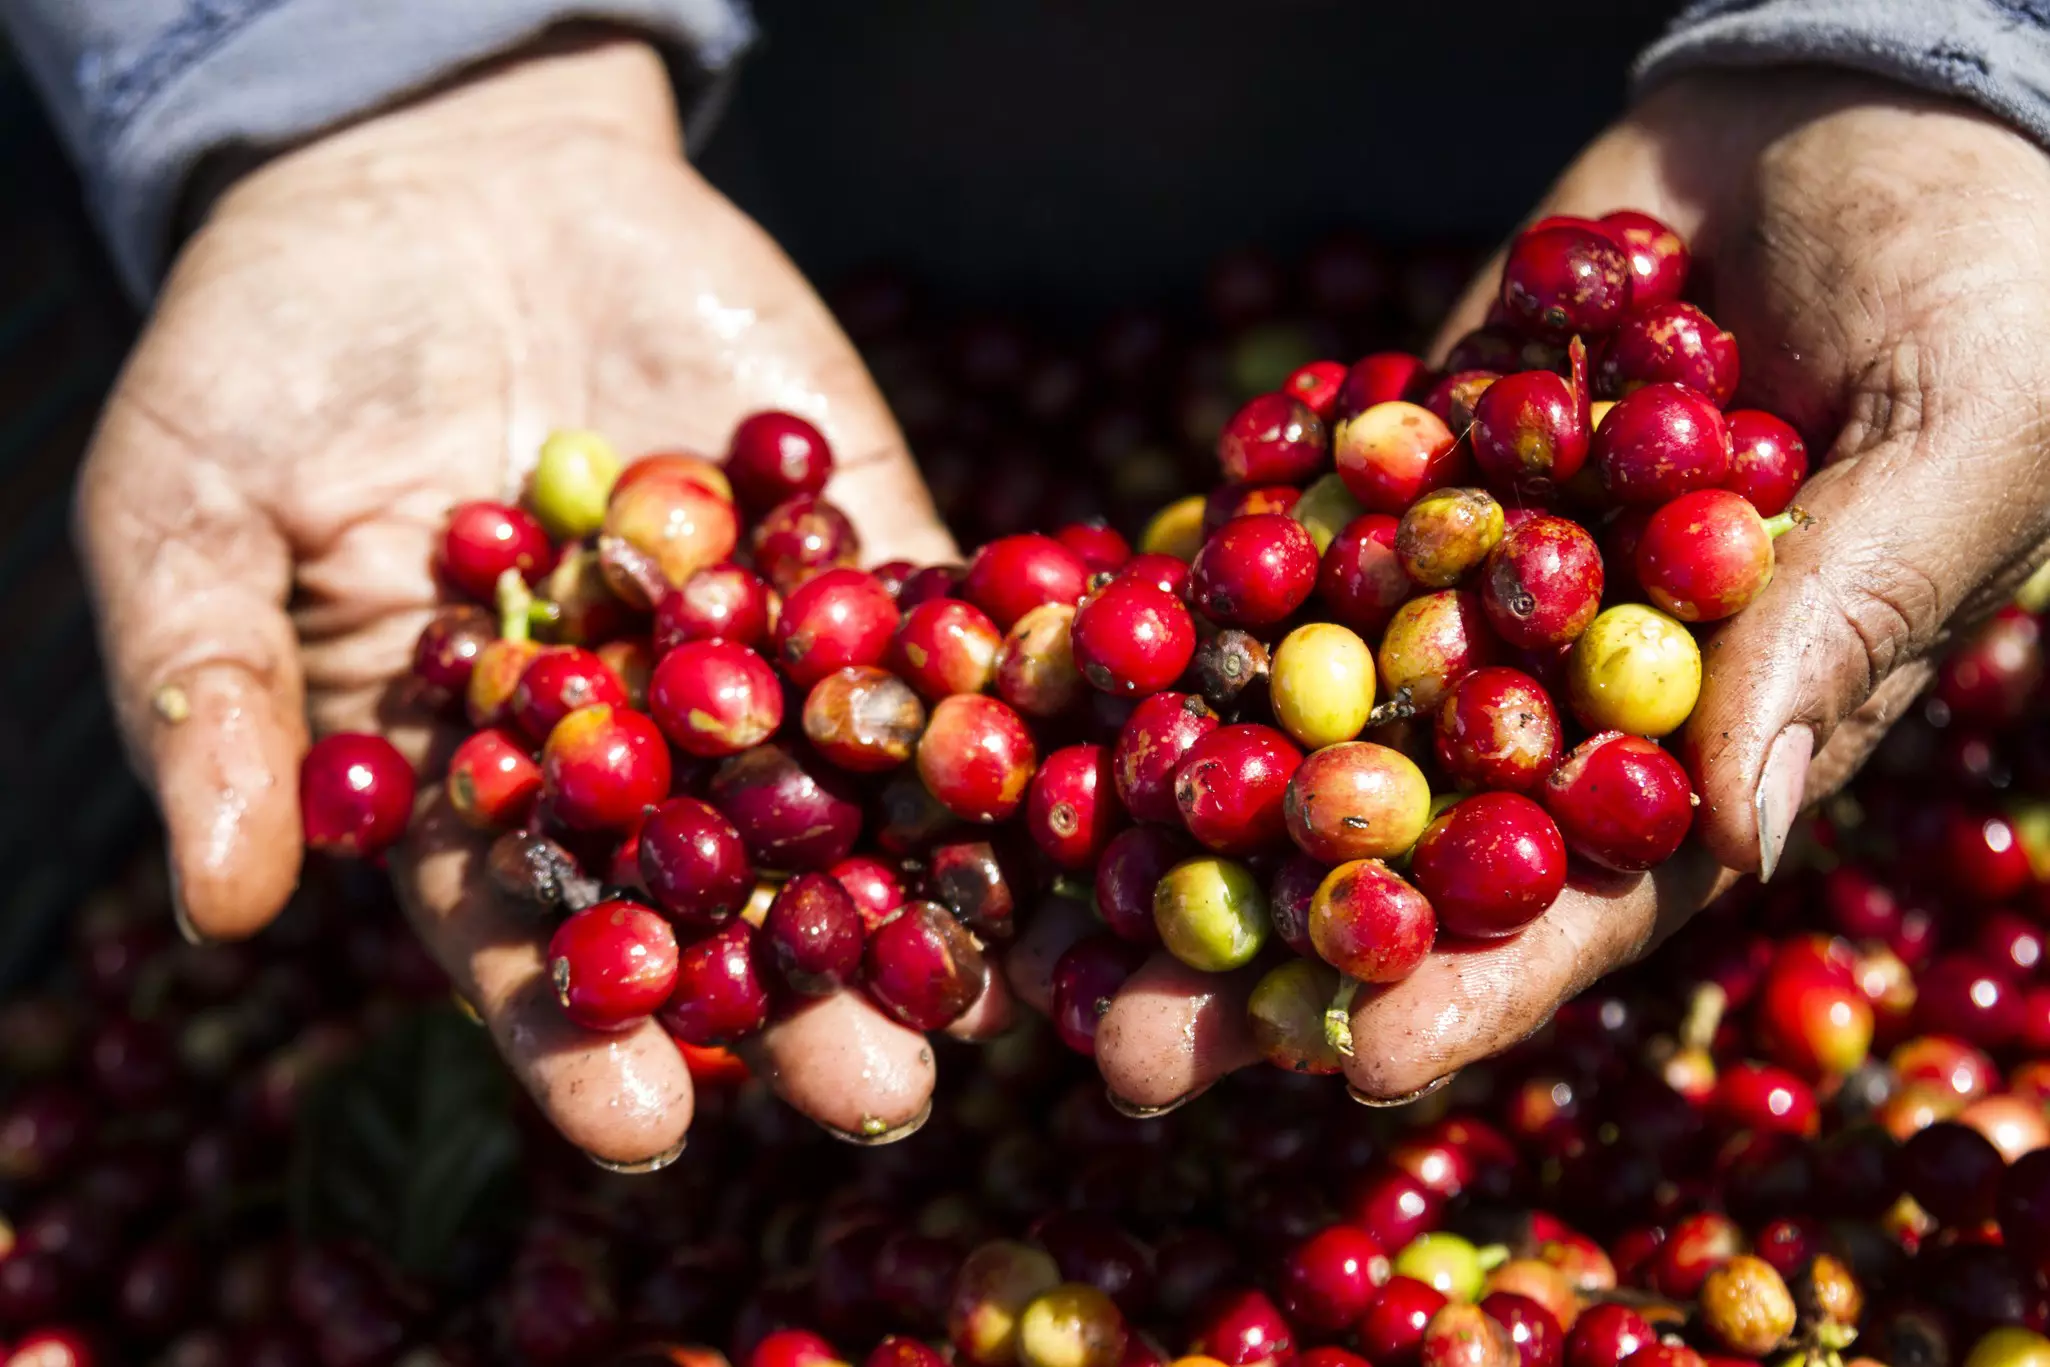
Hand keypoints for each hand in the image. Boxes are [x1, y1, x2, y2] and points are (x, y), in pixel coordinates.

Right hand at [77, 33, 965, 1165]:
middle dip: (801, 1001)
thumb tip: (219, 909)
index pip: (529, 939)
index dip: (583, 1035)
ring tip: (998, 983)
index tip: (646, 1123)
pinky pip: (927, 616)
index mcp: (472, 783)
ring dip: (929, 879)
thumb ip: (216, 702)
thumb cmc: (266, 356)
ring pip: (850, 784)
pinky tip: (1061, 763)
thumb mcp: (187, 517)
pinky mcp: (850, 535)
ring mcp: (755, 642)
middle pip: (723, 898)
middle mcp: (632, 743)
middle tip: (882, 1096)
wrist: (432, 174)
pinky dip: (991, 677)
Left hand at [1081, 68, 2049, 1109]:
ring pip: (1301, 723)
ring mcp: (1461, 579)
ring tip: (1027, 909)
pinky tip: (1040, 692)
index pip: (1592, 897)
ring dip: (1169, 819)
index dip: (1477, 986)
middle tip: (1115, 1047)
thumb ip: (1845, 622)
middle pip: (1402, 850)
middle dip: (1265, 952)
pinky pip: (1270, 552)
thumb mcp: (1961, 435)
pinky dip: (1165, 618)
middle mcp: (1566, 681)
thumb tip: (1746, 830)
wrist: (1865, 96)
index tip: (1351, 1065)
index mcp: (1722, 725)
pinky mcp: (1389, 471)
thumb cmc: (1988, 271)